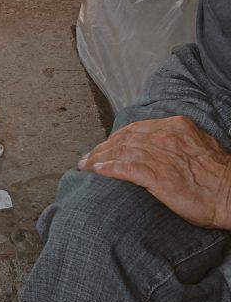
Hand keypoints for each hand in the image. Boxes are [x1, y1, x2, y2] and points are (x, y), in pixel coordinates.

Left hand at [79, 116, 230, 228]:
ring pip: (120, 152)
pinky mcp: (156, 175)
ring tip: (85, 165)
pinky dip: (107, 168)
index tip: (104, 146)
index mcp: (176, 126)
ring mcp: (159, 155)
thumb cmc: (218, 174)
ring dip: (98, 158)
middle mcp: (165, 136)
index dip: (115, 137)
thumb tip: (160, 143)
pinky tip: (96, 170)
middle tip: (87, 157)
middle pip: (123, 139)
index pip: (135, 128)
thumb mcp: (199, 145)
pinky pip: (124, 168)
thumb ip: (177, 140)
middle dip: (101, 148)